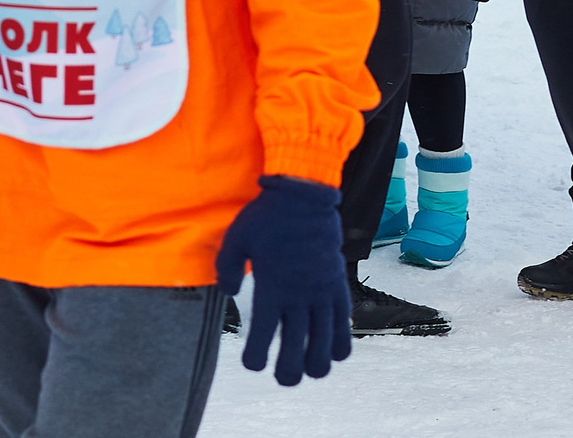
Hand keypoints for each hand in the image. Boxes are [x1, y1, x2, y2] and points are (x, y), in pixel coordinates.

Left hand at [216, 175, 350, 385]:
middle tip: (282, 376)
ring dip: (315, 366)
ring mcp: (321, 295)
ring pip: (324, 349)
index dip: (256, 359)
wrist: (304, 197)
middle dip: (288, 374)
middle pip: (297, 354)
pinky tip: (331, 352)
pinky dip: (339, 346)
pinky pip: (345, 327)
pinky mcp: (338, 288)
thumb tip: (228, 295)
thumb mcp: (235, 239)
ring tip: (307, 368)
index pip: (262, 338)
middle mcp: (298, 298)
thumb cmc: (265, 218)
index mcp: (270, 288)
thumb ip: (227, 270)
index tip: (252, 364)